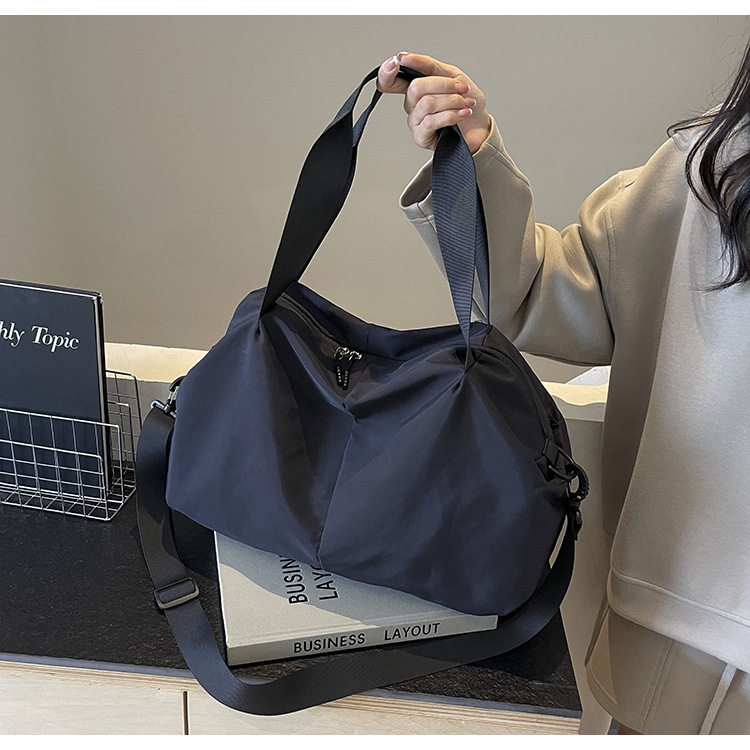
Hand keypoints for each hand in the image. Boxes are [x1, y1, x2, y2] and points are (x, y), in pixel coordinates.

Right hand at [377, 52, 491, 154]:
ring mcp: (415, 121)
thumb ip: (428, 65)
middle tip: (462, 88)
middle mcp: (412, 105)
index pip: (389, 81)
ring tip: (466, 103)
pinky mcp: (421, 137)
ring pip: (427, 104)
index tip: (397, 62)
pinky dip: (451, 115)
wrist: (481, 126)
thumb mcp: (452, 74)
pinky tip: (463, 114)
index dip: (386, 72)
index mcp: (415, 87)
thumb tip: (405, 56)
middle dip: (444, 85)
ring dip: (452, 101)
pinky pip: (430, 122)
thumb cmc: (467, 101)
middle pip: (415, 88)